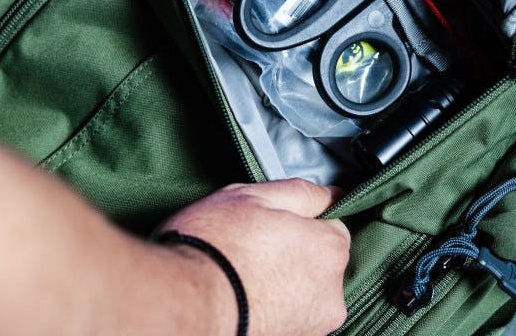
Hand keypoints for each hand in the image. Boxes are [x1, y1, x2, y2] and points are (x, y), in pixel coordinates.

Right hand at [158, 179, 350, 335]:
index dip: (299, 220)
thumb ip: (301, 193)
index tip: (272, 224)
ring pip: (302, 291)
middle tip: (252, 248)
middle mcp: (331, 294)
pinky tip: (242, 298)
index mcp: (329, 250)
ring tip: (242, 275)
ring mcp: (311, 326)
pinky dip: (270, 307)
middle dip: (293, 253)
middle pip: (318, 262)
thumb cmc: (213, 249)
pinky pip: (287, 316)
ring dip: (281, 283)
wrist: (183, 304)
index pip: (332, 226)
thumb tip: (329, 194)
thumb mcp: (253, 196)